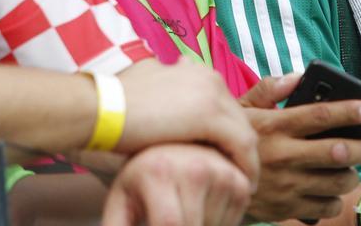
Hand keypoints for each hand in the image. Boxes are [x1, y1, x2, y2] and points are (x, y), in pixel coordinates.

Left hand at [102, 144, 250, 225]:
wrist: (168, 141)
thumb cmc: (141, 179)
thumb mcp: (121, 201)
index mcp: (160, 172)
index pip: (170, 224)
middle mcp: (194, 168)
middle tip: (168, 217)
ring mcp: (220, 172)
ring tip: (184, 209)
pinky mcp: (239, 178)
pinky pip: (233, 219)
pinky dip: (218, 221)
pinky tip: (202, 205)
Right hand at [117, 59, 259, 184]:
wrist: (98, 108)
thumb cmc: (113, 106)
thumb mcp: (145, 88)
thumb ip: (163, 88)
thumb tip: (164, 92)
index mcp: (194, 70)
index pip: (223, 106)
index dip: (225, 134)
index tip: (222, 157)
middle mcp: (208, 76)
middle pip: (237, 118)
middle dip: (239, 148)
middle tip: (238, 174)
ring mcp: (211, 93)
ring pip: (245, 132)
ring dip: (246, 160)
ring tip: (242, 185)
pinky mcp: (210, 115)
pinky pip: (242, 146)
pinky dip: (245, 167)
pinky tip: (241, 186)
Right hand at [241, 73, 360, 221]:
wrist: (209, 181)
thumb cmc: (230, 140)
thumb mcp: (240, 109)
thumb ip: (268, 90)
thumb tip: (297, 77)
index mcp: (275, 126)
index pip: (320, 115)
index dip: (349, 111)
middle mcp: (284, 155)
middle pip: (337, 151)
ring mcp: (287, 184)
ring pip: (336, 182)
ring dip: (351, 175)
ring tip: (351, 168)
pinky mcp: (287, 208)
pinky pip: (325, 206)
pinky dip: (335, 199)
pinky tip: (330, 189)